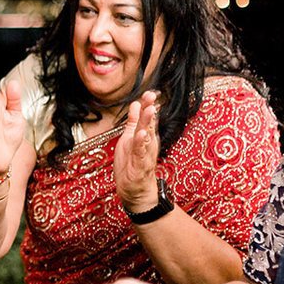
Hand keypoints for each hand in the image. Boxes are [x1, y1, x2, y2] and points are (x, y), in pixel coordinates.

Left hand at [115, 92, 161, 211]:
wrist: (136, 191)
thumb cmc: (133, 164)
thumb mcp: (130, 138)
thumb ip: (134, 122)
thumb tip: (136, 104)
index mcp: (145, 136)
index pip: (148, 117)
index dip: (148, 105)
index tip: (150, 92)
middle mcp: (148, 143)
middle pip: (150, 124)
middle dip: (151, 110)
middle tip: (152, 96)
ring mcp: (145, 154)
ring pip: (147, 135)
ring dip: (149, 123)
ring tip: (150, 110)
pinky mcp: (140, 165)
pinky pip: (141, 152)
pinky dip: (141, 143)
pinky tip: (142, 134)